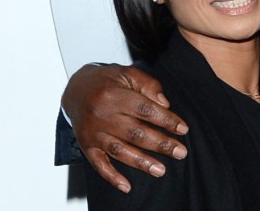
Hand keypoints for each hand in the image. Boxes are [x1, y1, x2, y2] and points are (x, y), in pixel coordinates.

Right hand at [62, 64, 188, 192]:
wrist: (76, 89)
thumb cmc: (107, 81)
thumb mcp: (129, 73)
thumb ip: (149, 85)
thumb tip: (165, 105)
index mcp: (114, 95)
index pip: (145, 110)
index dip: (166, 120)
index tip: (182, 129)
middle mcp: (102, 115)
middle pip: (135, 133)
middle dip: (161, 144)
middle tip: (180, 152)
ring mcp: (93, 133)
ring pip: (120, 151)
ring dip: (142, 162)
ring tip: (161, 170)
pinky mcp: (86, 145)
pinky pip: (99, 164)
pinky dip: (112, 177)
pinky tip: (127, 186)